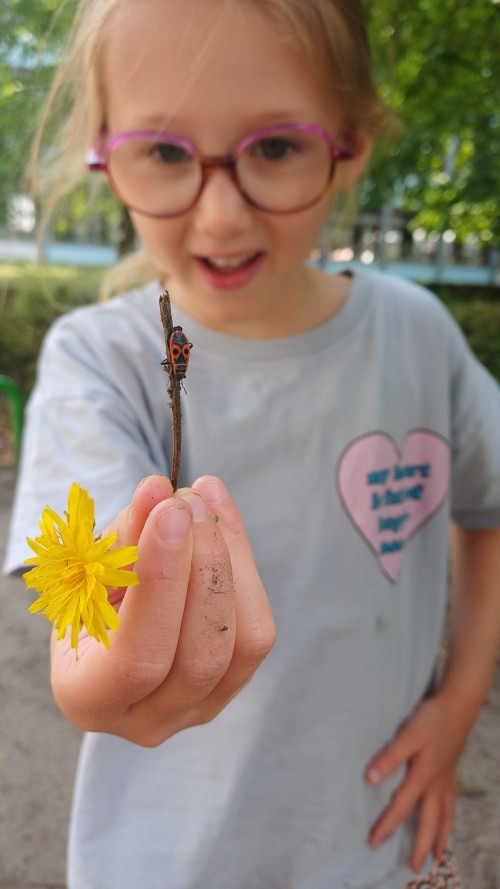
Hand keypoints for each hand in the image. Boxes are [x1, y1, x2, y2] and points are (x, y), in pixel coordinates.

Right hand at [50, 474, 274, 745]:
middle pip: (201, 656)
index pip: (137, 657)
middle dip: (204, 567)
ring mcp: (200, 708)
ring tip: (203, 499)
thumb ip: (122, 534)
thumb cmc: (86, 597)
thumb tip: (158, 491)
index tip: (169, 513)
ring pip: (245, 643)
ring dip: (229, 559)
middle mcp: (148, 720)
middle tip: (188, 501)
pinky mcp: (235, 683)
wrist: (109, 624)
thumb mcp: (88, 567)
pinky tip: (221, 514)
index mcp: (90, 698)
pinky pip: (258, 628)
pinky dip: (244, 562)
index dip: (160, 583)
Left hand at [366, 695, 464, 872]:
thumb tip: (370, 779)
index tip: (374, 843)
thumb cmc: (431, 719)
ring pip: (445, 817)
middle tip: (416, 868)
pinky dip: (449, 819)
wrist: (457, 706)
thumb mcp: (407, 735)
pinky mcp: (452, 772)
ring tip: (439, 856)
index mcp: (422, 777)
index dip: (387, 826)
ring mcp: (447, 779)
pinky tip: (447, 820)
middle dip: (422, 846)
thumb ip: (389, 757)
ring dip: (440, 838)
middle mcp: (436, 784)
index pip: (400, 807)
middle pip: (429, 822)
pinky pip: (452, 805)